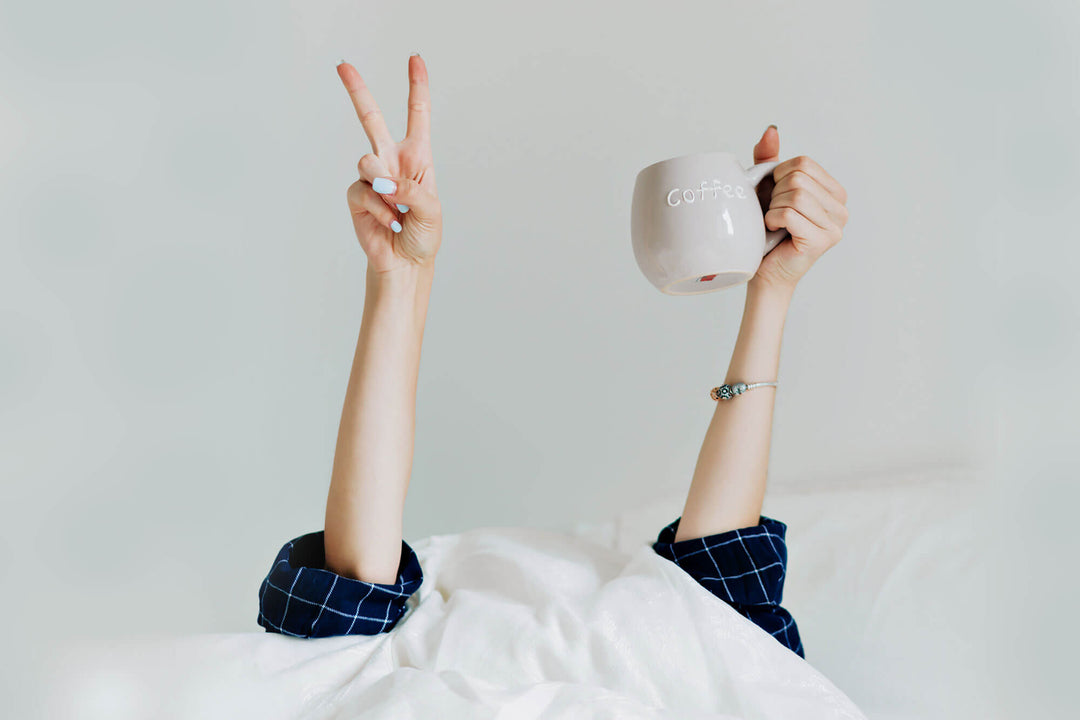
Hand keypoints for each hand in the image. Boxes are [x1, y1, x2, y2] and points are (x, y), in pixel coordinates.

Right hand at [337, 56, 442, 273]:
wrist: (404, 263)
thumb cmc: (423, 235)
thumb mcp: (432, 211)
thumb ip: (412, 190)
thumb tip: (385, 181)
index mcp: (417, 157)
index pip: (417, 115)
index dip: (417, 86)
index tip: (415, 59)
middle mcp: (391, 160)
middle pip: (370, 117)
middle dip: (356, 90)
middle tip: (342, 64)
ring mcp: (372, 177)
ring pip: (366, 160)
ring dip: (382, 185)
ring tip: (396, 208)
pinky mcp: (356, 195)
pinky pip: (361, 191)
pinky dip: (377, 209)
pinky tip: (388, 222)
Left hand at [746, 126, 848, 293]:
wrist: (763, 272)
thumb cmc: (766, 232)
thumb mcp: (767, 189)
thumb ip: (770, 159)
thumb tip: (772, 129)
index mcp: (834, 192)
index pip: (803, 163)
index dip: (779, 176)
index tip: (775, 198)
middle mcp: (842, 208)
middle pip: (799, 178)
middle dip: (775, 194)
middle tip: (774, 214)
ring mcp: (836, 225)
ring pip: (795, 195)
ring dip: (773, 208)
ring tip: (774, 223)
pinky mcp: (823, 240)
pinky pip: (790, 214)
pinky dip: (773, 219)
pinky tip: (774, 231)